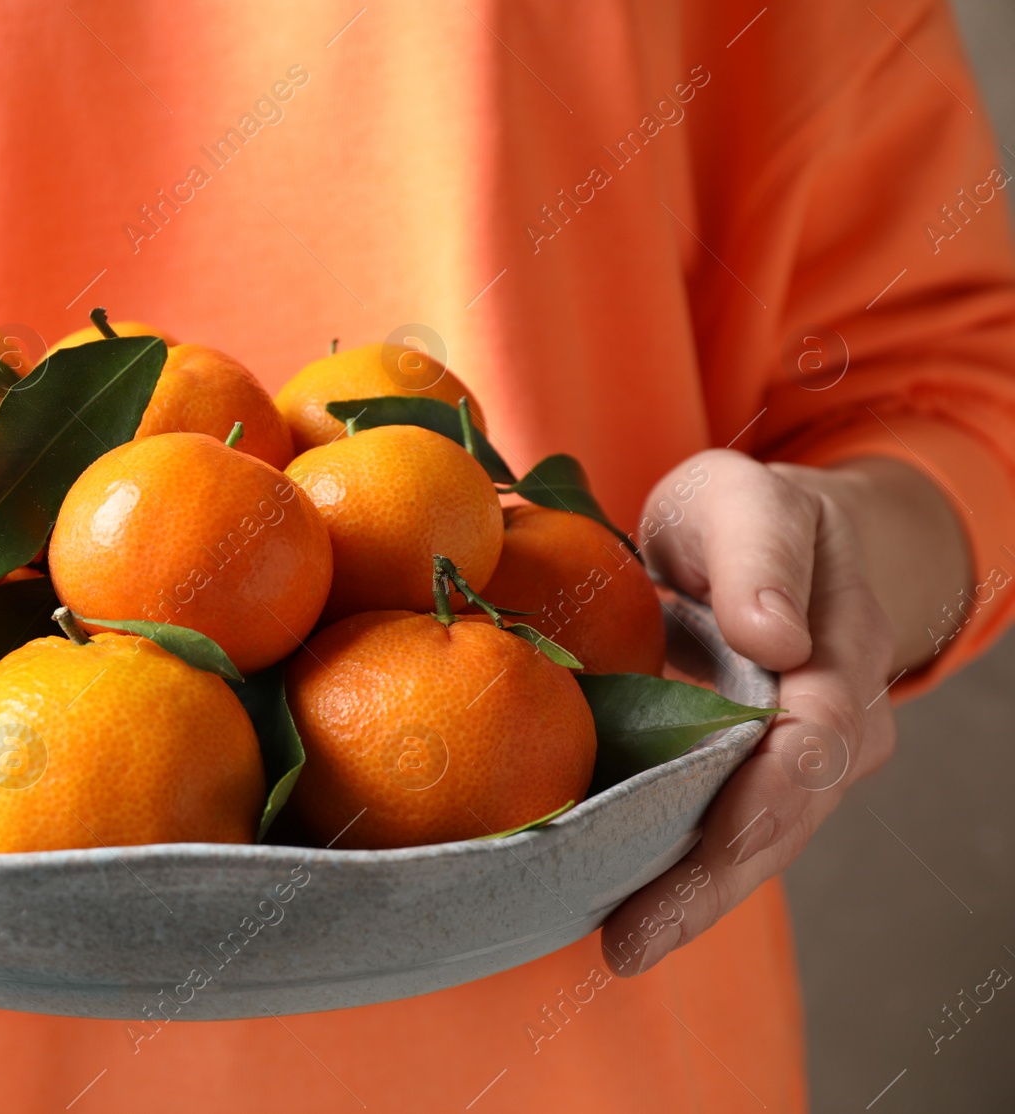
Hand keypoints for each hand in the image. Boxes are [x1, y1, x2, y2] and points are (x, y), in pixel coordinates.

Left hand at [600, 449, 967, 975]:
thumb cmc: (739, 521)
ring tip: (627, 945)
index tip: (723, 843)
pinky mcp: (762, 777)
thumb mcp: (737, 502)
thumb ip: (756, 553)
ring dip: (697, 897)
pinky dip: (685, 875)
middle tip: (638, 935)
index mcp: (840, 639)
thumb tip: (773, 636)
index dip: (772, 791)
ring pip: (765, 840)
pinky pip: (732, 832)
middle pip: (791, 811)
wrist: (769, 544)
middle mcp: (842, 712)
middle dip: (718, 878)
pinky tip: (628, 916)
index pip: (819, 729)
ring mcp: (808, 754)